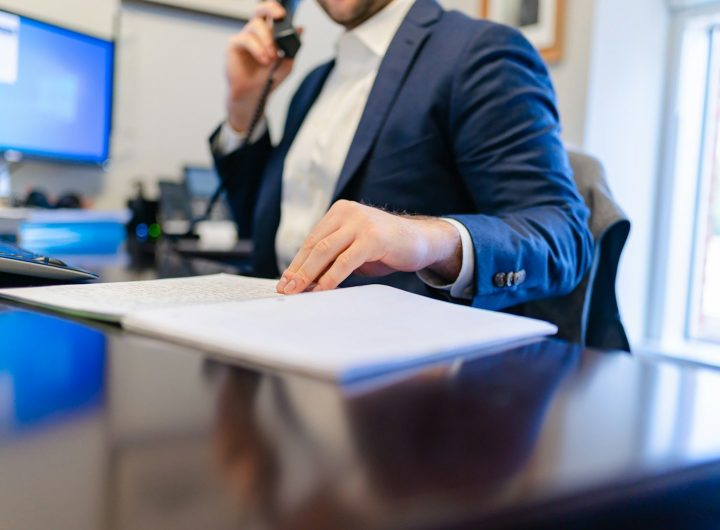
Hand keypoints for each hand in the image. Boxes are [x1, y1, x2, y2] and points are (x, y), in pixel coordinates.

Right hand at [226, 1, 298, 132]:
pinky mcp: (234, 45)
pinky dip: (257, 48)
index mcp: (269, 35)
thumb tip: (301, 29)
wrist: (254, 96)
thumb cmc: (267, 80)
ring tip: (271, 57)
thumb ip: (292, 48)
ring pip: (256, 24)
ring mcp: (245, 37)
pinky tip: (263, 59)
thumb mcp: (286, 64)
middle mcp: (256, 33)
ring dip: (267, 40)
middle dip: (270, 9)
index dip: (277, 9)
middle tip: (279, 16)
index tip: (285, 13)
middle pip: (260, 10)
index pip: (272, 15)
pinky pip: (246, 39)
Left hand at [276, 200, 461, 293]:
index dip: (297, 262)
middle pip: (314, 245)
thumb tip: (305, 281)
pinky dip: (331, 277)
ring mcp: (360, 223)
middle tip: (286, 289)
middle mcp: (347, 212)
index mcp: (339, 212)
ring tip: (298, 291)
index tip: (285, 281)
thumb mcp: (355, 250)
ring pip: (324, 251)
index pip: (312, 240)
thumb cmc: (387, 248)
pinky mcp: (372, 237)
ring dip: (308, 274)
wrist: (422, 241)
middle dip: (298, 270)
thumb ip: (333, 258)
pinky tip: (322, 290)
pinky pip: (345, 261)